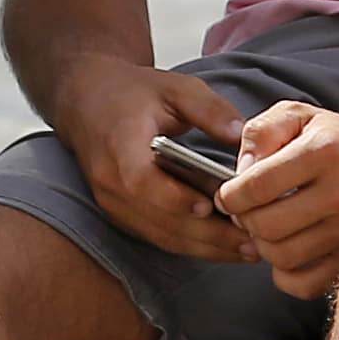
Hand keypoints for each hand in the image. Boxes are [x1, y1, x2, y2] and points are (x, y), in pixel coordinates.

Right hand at [60, 61, 257, 262]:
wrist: (86, 101)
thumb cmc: (130, 93)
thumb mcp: (174, 88)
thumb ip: (209, 110)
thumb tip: (243, 137)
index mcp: (119, 146)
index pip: (141, 181)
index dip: (174, 198)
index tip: (208, 206)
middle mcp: (111, 182)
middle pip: (159, 219)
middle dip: (208, 235)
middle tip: (252, 242)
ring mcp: (113, 203)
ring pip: (161, 236)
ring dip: (205, 248)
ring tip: (248, 251)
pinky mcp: (122, 215)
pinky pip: (158, 237)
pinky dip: (192, 246)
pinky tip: (224, 247)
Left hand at [218, 102, 338, 293]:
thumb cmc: (338, 137)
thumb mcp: (298, 115)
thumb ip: (261, 133)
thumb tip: (241, 173)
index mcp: (325, 151)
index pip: (257, 186)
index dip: (231, 195)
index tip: (228, 196)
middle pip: (267, 226)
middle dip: (245, 220)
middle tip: (247, 212)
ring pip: (283, 257)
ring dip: (264, 246)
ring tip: (269, 227)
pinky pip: (307, 284)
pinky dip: (286, 274)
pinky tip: (288, 249)